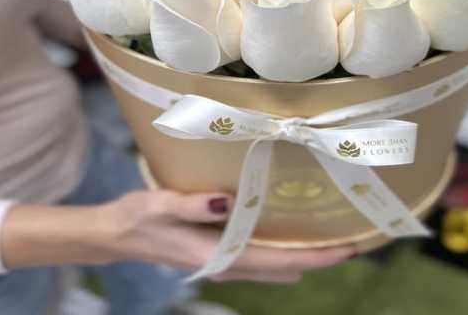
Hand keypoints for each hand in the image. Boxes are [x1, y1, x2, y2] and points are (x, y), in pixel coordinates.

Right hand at [104, 190, 355, 283]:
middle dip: (318, 256)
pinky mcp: (220, 251)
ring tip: (331, 232)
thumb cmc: (138, 218)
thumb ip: (193, 204)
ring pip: (276, 265)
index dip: (315, 257)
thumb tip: (229, 201)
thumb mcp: (160, 206)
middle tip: (351, 236)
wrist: (116, 235)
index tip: (348, 249)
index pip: (277, 261)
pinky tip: (292, 231)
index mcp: (218, 255)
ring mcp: (225, 260)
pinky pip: (262, 255)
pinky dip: (284, 248)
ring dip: (304, 253)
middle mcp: (227, 263)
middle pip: (284, 266)